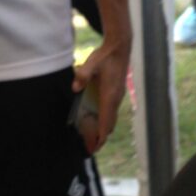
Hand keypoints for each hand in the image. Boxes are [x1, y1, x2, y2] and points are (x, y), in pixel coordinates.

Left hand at [72, 38, 130, 154]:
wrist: (120, 47)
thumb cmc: (106, 56)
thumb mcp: (92, 63)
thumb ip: (83, 75)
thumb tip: (75, 87)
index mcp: (110, 95)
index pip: (107, 121)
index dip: (102, 136)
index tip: (96, 147)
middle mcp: (116, 98)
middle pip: (110, 123)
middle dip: (102, 137)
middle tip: (92, 148)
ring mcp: (118, 96)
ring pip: (112, 118)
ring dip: (104, 129)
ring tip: (94, 138)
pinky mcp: (117, 92)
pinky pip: (112, 111)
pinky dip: (106, 120)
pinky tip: (98, 120)